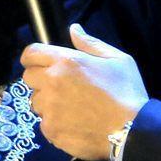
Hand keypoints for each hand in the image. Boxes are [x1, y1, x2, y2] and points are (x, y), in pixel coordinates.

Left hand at [21, 24, 147, 160]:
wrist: (132, 131)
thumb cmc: (127, 93)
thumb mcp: (117, 60)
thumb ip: (90, 43)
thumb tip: (73, 29)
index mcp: (66, 62)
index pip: (30, 54)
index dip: (33, 57)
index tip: (40, 63)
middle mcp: (52, 83)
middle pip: (28, 78)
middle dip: (40, 79)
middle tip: (61, 86)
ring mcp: (49, 109)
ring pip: (36, 102)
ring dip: (48, 103)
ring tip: (71, 108)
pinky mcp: (51, 130)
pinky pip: (44, 124)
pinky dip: (55, 123)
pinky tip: (74, 124)